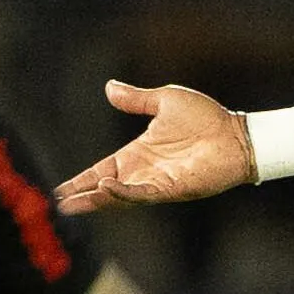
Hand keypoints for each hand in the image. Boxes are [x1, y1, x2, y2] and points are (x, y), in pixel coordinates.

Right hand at [54, 80, 255, 214]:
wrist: (236, 134)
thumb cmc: (206, 118)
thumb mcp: (164, 101)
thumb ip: (135, 98)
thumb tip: (109, 87)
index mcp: (138, 154)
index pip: (101, 170)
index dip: (80, 181)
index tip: (59, 191)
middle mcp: (143, 172)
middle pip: (104, 190)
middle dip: (81, 198)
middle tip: (56, 205)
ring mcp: (156, 183)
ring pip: (118, 197)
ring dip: (96, 199)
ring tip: (72, 202)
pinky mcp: (171, 189)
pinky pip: (141, 194)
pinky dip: (122, 192)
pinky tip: (105, 187)